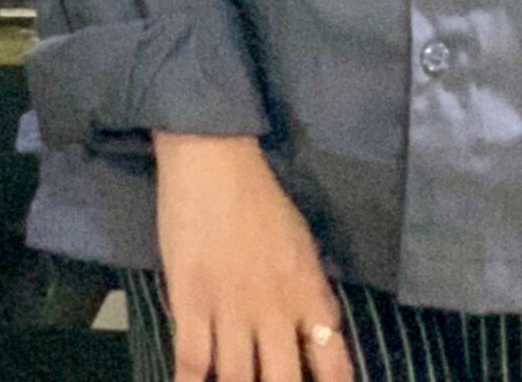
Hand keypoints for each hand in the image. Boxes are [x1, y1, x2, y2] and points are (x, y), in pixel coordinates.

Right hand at [152, 132, 353, 381]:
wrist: (213, 160)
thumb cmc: (260, 199)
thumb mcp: (301, 243)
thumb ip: (311, 293)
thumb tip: (320, 334)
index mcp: (306, 291)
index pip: (331, 358)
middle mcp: (273, 308)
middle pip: (282, 380)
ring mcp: (230, 309)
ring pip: (236, 380)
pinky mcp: (190, 302)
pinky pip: (192, 362)